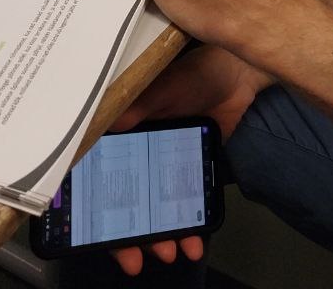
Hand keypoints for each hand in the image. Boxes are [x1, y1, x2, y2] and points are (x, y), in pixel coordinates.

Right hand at [110, 45, 270, 276]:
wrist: (239, 76)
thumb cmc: (196, 73)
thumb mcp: (166, 85)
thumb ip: (143, 102)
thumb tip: (114, 123)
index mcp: (123, 133)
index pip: (99, 174)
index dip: (94, 205)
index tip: (93, 231)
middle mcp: (138, 154)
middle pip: (125, 202)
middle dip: (129, 235)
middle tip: (136, 258)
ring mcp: (164, 167)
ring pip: (154, 211)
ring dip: (160, 237)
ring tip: (171, 253)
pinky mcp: (190, 174)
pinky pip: (183, 207)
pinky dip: (188, 227)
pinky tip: (194, 242)